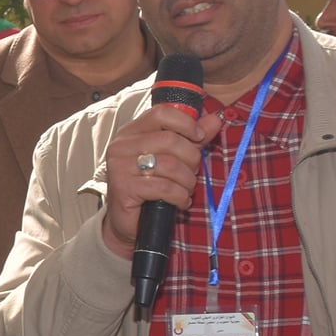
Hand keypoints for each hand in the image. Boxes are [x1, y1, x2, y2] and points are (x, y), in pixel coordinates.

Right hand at [99, 102, 224, 258]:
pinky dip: (179, 196)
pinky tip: (180, 201)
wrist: (127, 222)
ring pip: (170, 165)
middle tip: (193, 173)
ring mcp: (119, 166)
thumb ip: (192, 137)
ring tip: (186, 189)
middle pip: (170, 140)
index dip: (186, 123)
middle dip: (191, 159)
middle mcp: (122, 145)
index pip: (161, 113)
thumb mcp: (172, 158)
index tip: (200, 137)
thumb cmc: (151, 187)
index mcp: (132, 132)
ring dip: (187, 181)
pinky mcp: (124, 188)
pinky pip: (164, 188)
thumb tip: (216, 119)